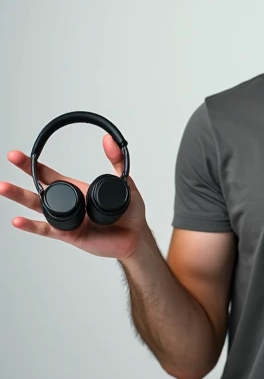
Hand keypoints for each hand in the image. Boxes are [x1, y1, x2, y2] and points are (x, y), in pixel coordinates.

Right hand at [1, 134, 148, 261]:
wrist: (136, 238)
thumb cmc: (130, 214)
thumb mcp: (125, 183)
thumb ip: (117, 161)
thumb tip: (110, 140)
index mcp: (77, 190)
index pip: (49, 176)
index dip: (33, 165)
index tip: (18, 156)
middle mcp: (69, 204)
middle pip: (38, 189)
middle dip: (21, 176)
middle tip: (9, 161)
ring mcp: (66, 220)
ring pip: (37, 208)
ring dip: (20, 197)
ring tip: (3, 187)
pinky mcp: (69, 234)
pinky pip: (47, 229)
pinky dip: (31, 226)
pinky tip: (17, 220)